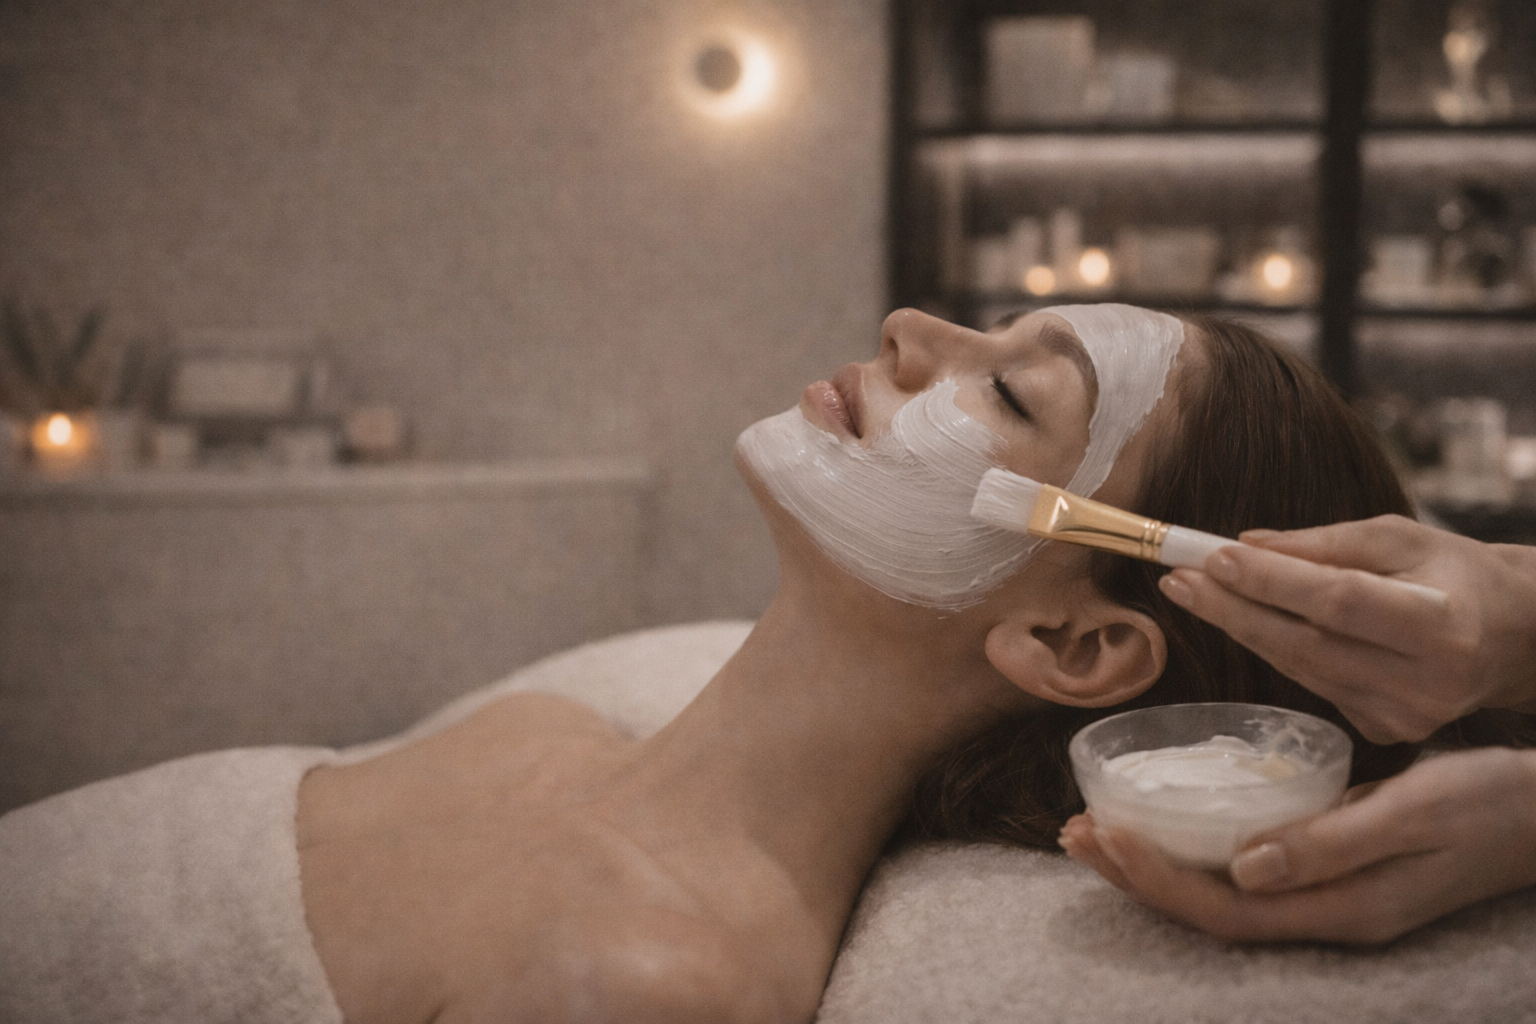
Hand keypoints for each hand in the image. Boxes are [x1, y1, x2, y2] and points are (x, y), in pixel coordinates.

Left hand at [1058, 747, 1535, 944]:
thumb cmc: (1492, 801)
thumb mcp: (1419, 811)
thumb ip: (1334, 842)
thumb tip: (1243, 869)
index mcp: (1344, 907)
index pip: (1226, 911)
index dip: (1158, 880)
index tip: (1102, 834)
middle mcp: (1326, 911)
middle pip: (1210, 910)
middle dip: (1137, 876)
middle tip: (1072, 831)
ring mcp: (1328, 894)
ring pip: (1220, 892)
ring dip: (1155, 864)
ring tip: (1095, 829)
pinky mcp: (1329, 866)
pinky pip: (1243, 870)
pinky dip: (1193, 848)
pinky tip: (1167, 820)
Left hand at [1156, 514, 1535, 741]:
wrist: (1511, 636)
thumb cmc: (1453, 573)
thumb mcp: (1401, 537)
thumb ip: (1324, 543)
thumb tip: (1246, 544)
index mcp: (1442, 624)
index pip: (1340, 601)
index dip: (1272, 582)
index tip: (1213, 556)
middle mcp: (1426, 682)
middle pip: (1308, 644)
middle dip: (1233, 609)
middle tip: (1176, 578)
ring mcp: (1405, 717)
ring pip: (1301, 669)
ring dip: (1242, 629)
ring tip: (1194, 592)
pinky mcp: (1386, 732)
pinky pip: (1314, 686)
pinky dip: (1278, 652)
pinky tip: (1249, 622)